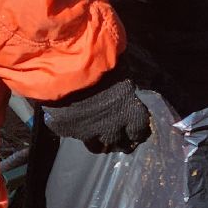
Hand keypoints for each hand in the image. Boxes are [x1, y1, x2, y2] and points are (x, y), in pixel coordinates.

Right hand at [36, 68, 151, 153]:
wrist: (69, 66)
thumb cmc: (103, 61)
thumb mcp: (123, 70)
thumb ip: (125, 85)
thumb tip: (127, 87)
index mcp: (130, 112)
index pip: (139, 131)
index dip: (137, 130)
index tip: (135, 127)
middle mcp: (112, 127)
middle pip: (119, 143)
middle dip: (120, 139)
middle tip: (118, 135)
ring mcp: (88, 132)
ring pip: (97, 146)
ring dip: (99, 140)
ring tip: (98, 134)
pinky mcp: (68, 130)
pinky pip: (73, 134)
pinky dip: (76, 129)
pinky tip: (75, 122)